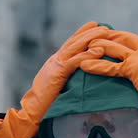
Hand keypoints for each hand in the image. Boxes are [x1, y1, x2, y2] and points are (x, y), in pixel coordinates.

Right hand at [0, 21, 107, 137]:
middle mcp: (55, 60)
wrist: (31, 112)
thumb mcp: (58, 86)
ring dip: (91, 38)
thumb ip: (67, 78)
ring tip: (105, 32)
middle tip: (104, 26)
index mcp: (55, 62)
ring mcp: (55, 65)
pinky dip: (87, 55)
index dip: (82, 33)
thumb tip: (81, 76)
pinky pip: (74, 62)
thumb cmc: (46, 104)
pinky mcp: (57, 74)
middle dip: (89, 32)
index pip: (70, 44)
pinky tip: (99, 51)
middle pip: (74, 41)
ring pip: (75, 47)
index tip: (94, 25)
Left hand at [79, 30, 137, 137]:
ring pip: (115, 48)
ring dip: (99, 45)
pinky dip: (96, 66)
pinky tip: (84, 66)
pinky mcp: (134, 71)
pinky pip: (111, 67)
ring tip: (85, 45)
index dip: (125, 37)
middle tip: (96, 33)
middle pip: (125, 38)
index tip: (115, 34)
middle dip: (109, 35)